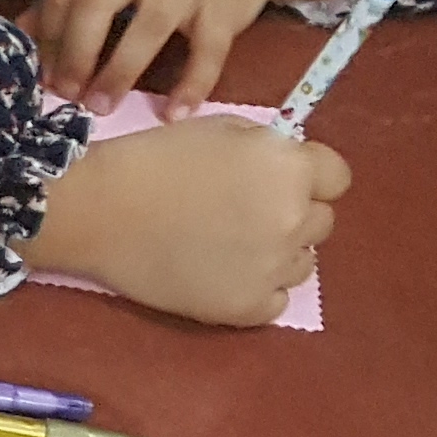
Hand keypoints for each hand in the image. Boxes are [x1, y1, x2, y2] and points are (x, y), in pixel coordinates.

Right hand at [22, 117, 348, 327]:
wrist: (99, 211)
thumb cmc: (154, 160)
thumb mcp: (221, 128)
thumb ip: (269, 148)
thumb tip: (288, 170)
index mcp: (290, 169)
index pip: (337, 178)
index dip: (309, 177)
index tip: (278, 181)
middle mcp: (294, 218)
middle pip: (321, 222)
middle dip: (290, 214)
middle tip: (242, 213)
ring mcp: (273, 268)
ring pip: (300, 263)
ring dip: (275, 253)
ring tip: (227, 245)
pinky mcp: (247, 308)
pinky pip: (275, 299)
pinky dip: (255, 288)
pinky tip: (220, 273)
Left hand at [27, 0, 366, 107]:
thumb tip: (22, 34)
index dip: (49, 33)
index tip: (41, 73)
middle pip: (97, 1)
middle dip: (76, 53)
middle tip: (65, 93)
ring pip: (148, 27)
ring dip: (119, 72)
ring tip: (101, 106)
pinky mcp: (225, 7)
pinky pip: (207, 53)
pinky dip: (190, 86)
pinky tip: (172, 113)